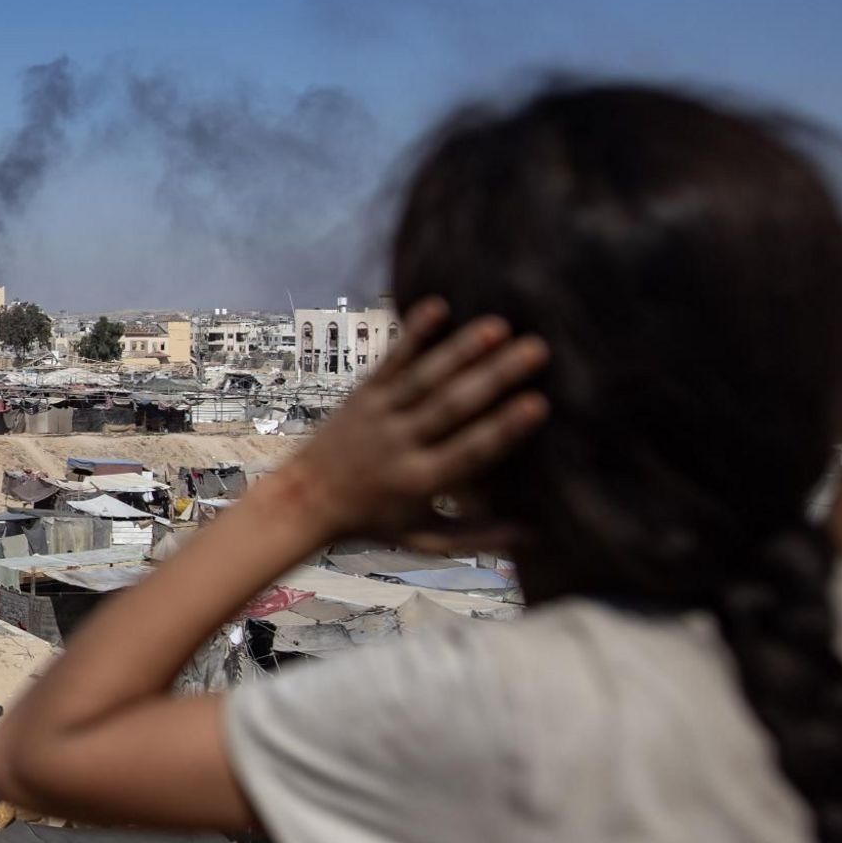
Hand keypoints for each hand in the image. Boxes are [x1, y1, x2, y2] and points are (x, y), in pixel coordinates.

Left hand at [270, 298, 548, 542]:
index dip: (503, 428)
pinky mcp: (363, 393)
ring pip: (424, 378)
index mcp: (421, 481)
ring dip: (461, 350)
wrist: (304, 500)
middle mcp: (400, 444)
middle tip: (537, 350)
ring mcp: (379, 414)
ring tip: (499, 326)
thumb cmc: (374, 521)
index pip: (468, 452)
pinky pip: (391, 360)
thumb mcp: (423, 537)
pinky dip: (413, 334)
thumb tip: (535, 535)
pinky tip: (439, 305)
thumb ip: (477, 536)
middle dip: (495, 377)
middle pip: (452, 406)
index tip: (538, 404)